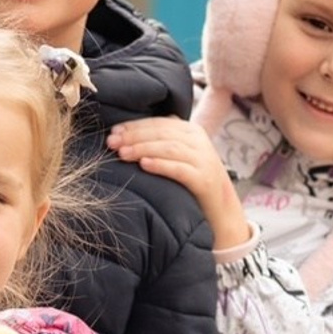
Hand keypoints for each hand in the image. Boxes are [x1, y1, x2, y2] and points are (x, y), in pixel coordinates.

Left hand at [107, 117, 249, 254]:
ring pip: (169, 148)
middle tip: (112, 143)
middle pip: (161, 133)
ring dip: (143, 149)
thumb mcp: (180, 156)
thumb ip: (162, 142)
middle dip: (134, 136)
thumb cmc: (192, 182)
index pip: (158, 123)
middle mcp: (199, 141)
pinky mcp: (204, 179)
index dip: (134, 126)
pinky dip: (161, 165)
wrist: (220, 210)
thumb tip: (126, 136)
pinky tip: (144, 165)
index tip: (113, 133)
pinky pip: (179, 169)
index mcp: (191, 131)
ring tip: (123, 154)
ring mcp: (203, 159)